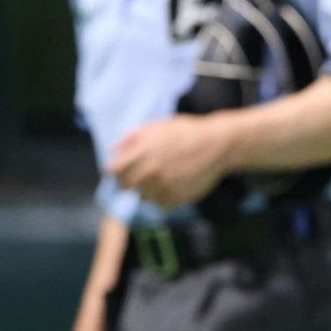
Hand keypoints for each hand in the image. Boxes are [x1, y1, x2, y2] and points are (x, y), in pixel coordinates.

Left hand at [106, 114, 227, 206]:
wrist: (217, 144)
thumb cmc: (186, 132)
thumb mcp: (157, 126)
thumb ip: (132, 137)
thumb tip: (114, 150)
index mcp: (141, 151)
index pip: (113, 170)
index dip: (116, 170)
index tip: (122, 169)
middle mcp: (150, 170)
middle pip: (126, 186)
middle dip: (130, 181)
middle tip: (143, 175)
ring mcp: (163, 185)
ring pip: (143, 197)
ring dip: (148, 190)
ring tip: (161, 179)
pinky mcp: (177, 197)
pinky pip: (161, 204)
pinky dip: (164, 198)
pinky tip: (173, 185)